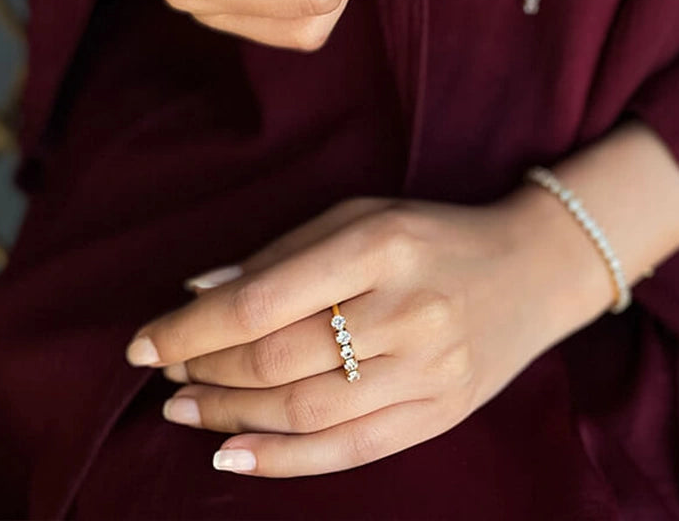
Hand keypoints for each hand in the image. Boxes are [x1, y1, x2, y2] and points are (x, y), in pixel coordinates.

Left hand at [124, 189, 613, 476]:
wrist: (534, 267)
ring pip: (304, 411)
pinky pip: (348, 450)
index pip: (264, 300)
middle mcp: (408, 310)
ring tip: (186, 409)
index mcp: (382, 245)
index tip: (144, 341)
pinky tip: (233, 454)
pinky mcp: (440, 412)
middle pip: (277, 360)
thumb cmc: (436, 234)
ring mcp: (429, 369)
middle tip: (168, 372)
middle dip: (204, 372)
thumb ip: (285, 253)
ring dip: (229, 417)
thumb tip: (198, 294)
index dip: (191, 330)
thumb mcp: (365, 216)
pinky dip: (281, 460)